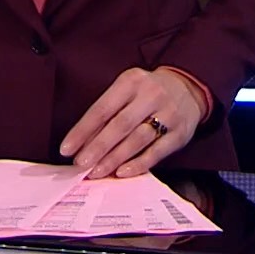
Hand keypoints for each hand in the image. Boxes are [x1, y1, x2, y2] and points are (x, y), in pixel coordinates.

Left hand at [59, 67, 203, 178]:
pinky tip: (122, 172)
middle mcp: (151, 95)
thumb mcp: (127, 90)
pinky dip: (138, 164)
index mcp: (132, 81)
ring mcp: (168, 114)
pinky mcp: (180, 133)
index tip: (66, 148)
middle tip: (80, 164)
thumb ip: (108, 113)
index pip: (103, 108)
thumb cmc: (147, 93)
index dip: (83, 130)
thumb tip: (83, 144)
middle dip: (98, 147)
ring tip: (96, 171)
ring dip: (114, 158)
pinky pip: (156, 152)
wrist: (188, 89)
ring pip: (137, 139)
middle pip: (120, 124)